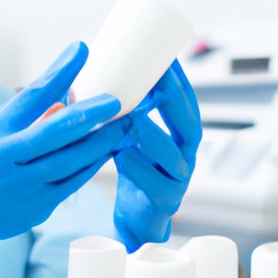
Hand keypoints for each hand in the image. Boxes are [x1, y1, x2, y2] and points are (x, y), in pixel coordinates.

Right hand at [0, 41, 130, 277]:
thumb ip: (25, 118)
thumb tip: (66, 101)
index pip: (31, 98)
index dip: (60, 73)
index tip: (83, 49)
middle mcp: (5, 165)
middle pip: (59, 135)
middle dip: (95, 117)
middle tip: (121, 101)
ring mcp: (20, 194)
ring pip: (73, 165)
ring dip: (101, 145)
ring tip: (123, 128)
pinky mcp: (32, 214)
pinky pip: (68, 188)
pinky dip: (87, 169)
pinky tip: (102, 155)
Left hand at [113, 60, 201, 251]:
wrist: (135, 220)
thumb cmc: (131, 172)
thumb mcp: (128, 138)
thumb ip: (120, 115)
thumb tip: (87, 80)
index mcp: (178, 138)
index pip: (184, 104)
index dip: (177, 80)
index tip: (164, 56)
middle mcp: (184, 156)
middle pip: (190, 124)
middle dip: (174, 98)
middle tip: (156, 77)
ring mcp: (177, 181)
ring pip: (173, 156)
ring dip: (152, 134)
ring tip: (132, 117)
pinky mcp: (164, 203)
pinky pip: (155, 184)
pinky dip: (138, 167)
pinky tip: (121, 154)